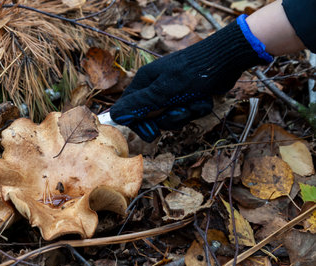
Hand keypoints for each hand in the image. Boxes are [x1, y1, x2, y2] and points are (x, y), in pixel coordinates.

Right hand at [110, 19, 268, 141]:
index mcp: (144, 83)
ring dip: (186, 115)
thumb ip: (139, 105)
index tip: (153, 132)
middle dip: (170, 119)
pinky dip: (197, 109)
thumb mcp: (163, 91)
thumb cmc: (192, 73)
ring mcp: (171, 91)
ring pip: (171, 117)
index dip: (140, 125)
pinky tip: (204, 99)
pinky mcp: (187, 95)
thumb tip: (115, 116)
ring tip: (195, 102)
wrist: (225, 58)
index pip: (129, 110)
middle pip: (152, 118)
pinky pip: (187, 113)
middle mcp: (155, 87)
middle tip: (181, 111)